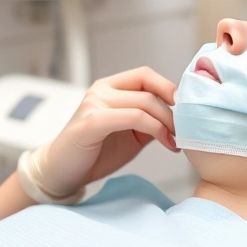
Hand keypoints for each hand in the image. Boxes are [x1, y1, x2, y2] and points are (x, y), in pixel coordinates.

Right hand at [32, 67, 178, 197]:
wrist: (61, 171)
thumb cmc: (95, 152)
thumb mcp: (129, 133)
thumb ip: (149, 120)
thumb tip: (180, 116)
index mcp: (108, 87)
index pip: (145, 74)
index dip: (169, 87)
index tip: (186, 109)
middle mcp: (100, 90)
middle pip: (149, 90)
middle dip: (174, 112)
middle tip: (186, 131)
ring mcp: (94, 104)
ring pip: (145, 103)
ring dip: (168, 123)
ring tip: (176, 141)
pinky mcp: (92, 122)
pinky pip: (134, 118)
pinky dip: (157, 130)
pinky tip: (166, 143)